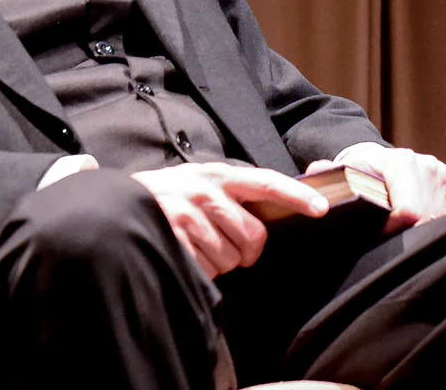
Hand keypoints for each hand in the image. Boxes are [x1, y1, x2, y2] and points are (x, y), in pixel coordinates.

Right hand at [130, 163, 328, 278]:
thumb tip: (282, 211)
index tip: (321, 208)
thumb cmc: (176, 195)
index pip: (267, 183)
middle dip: (246, 250)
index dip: (297, 196)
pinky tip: (188, 253)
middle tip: (228, 243)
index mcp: (221, 175)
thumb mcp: (207, 182)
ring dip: (222, 261)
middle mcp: (207, 191)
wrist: (124, 203)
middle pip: (253, 236)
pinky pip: (207, 268)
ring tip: (201, 244)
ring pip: (231, 257)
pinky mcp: (174, 236)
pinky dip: (203, 270)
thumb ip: (240, 193)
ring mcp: (188, 213)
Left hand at [317, 142, 445, 232]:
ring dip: (417, 226)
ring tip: (397, 224)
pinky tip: (411, 218)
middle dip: (405, 230)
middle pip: (423, 218)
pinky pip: (444, 212)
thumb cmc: (360, 171)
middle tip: (387, 233)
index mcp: (399, 162)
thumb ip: (329, 175)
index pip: (408, 210)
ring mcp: (440, 172)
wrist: (377, 160)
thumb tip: (316, 172)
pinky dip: (429, 219)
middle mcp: (424, 164)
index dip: (393, 229)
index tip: (380, 234)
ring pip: (436, 217)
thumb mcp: (343, 173)